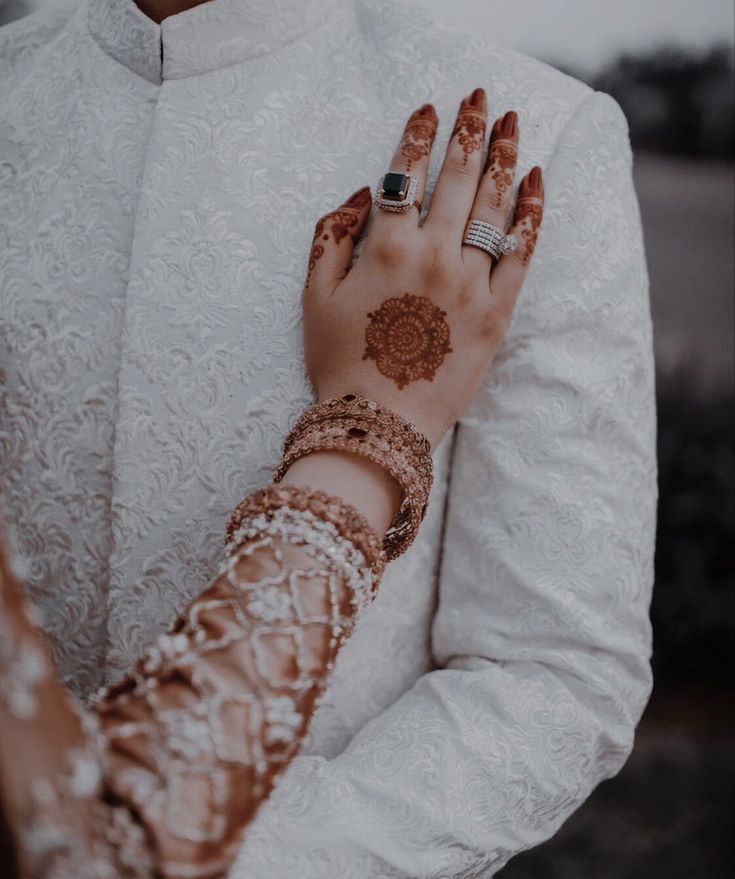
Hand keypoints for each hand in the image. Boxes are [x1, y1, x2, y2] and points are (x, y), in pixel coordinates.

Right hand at [301, 88, 543, 449]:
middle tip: (479, 98)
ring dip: (503, 156)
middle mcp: (433, 256)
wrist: (378, 423)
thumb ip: (330, 237)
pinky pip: (522, 254)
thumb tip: (360, 195)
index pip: (405, 175)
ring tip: (510, 122)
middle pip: (457, 178)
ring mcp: (470, 283)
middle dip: (469, 129)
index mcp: (386, 249)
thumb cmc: (339, 364)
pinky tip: (537, 180)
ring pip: (492, 206)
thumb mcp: (314, 298)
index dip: (418, 135)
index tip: (429, 109)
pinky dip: (532, 214)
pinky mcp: (497, 313)